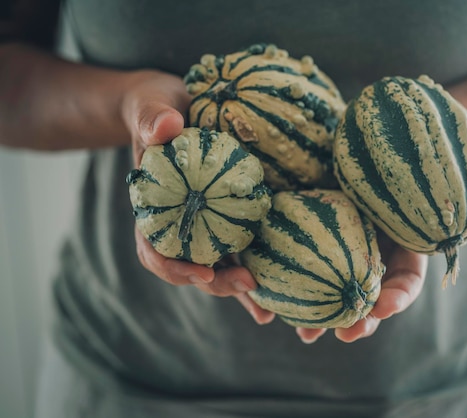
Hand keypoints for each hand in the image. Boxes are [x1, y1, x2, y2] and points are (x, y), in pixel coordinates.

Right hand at [122, 70, 273, 324]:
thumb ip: (152, 115)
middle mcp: (181, 222)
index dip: (173, 267)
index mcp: (155, 206)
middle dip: (219, 283)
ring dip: (242, 289)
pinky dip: (260, 264)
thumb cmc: (160, 105)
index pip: (154, 248)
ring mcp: (206, 222)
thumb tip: (166, 126)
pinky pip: (245, 243)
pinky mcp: (231, 215)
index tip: (201, 271)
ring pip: (222, 264)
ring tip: (270, 311)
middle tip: (249, 284)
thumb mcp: (152, 103)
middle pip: (193, 266)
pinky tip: (283, 283)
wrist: (175, 105)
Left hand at [295, 139, 466, 343]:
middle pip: (369, 289)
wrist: (413, 125)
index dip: (401, 294)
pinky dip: (293, 269)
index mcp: (413, 241)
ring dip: (321, 308)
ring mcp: (349, 232)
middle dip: (360, 316)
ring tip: (305, 331)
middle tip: (344, 332)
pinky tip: (275, 289)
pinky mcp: (324, 213)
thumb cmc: (450, 143)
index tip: (387, 306)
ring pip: (334, 277)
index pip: (409, 276)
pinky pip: (307, 245)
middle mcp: (380, 244)